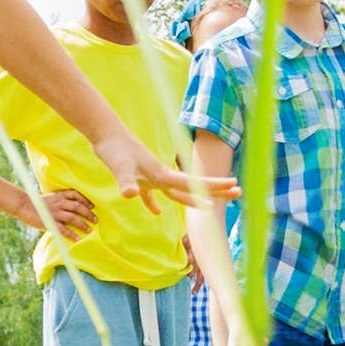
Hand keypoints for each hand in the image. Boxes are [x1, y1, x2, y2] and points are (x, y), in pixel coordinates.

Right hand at [31, 183, 100, 239]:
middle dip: (89, 213)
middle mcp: (59, 203)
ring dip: (83, 224)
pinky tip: (78, 239)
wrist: (23, 205)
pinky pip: (64, 229)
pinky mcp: (50, 222)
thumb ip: (60, 200)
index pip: (76, 195)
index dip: (86, 200)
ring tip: (89, 230)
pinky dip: (72, 234)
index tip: (93, 206)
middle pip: (78, 207)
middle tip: (96, 219)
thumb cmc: (37, 203)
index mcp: (60, 196)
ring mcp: (55, 213)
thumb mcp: (50, 198)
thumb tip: (70, 207)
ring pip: (73, 218)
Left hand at [99, 133, 232, 210]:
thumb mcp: (120, 168)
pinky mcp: (138, 177)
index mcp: (162, 175)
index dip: (215, 186)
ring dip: (190, 199)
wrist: (105, 133)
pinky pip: (150, 194)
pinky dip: (153, 203)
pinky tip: (155, 212)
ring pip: (176, 191)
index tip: (235, 186)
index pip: (194, 184)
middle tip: (238, 192)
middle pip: (192, 187)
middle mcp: (161, 175)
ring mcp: (150, 176)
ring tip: (206, 207)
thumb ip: (127, 182)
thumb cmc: (114, 150)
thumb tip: (130, 195)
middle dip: (215, 192)